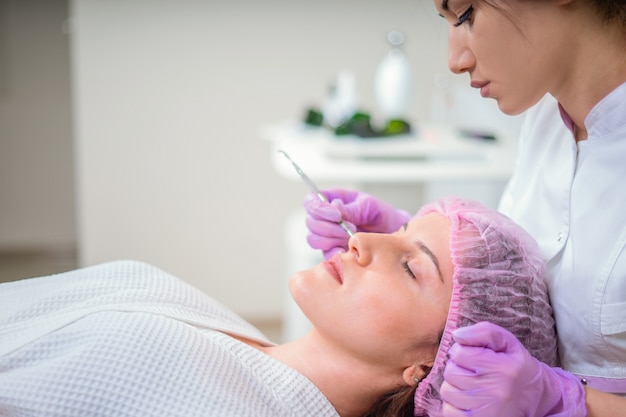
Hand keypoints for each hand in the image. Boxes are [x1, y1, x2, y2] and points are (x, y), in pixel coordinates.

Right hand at [304, 188, 410, 258]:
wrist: (391, 232)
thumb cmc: (379, 214)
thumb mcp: (368, 206)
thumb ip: (351, 208)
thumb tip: (334, 208)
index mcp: (330, 200)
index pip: (310, 201)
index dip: (318, 208)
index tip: (337, 215)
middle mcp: (324, 217)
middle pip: (311, 222)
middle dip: (330, 227)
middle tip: (351, 227)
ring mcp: (326, 235)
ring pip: (314, 239)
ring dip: (332, 239)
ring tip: (351, 237)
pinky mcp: (332, 250)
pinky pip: (324, 254)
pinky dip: (334, 252)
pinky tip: (347, 250)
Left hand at [441, 322, 586, 416]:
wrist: (536, 398)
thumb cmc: (516, 366)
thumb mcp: (507, 342)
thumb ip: (484, 331)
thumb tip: (457, 335)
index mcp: (502, 368)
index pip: (459, 353)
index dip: (462, 351)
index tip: (474, 356)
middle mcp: (494, 391)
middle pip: (450, 372)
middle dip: (457, 368)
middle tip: (473, 371)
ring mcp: (485, 411)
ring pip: (447, 391)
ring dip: (454, 386)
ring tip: (471, 385)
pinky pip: (449, 411)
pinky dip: (453, 404)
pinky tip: (468, 400)